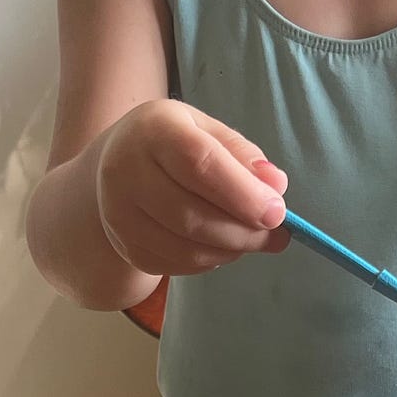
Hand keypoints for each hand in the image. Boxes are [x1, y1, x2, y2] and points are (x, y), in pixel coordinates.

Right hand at [95, 99, 289, 276]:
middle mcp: (125, 171)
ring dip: (231, 251)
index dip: (243, 194)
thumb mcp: (208, 132)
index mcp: (154, 130)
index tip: (276, 214)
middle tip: (275, 236)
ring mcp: (119, 214)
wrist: (119, 165)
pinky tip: (221, 246)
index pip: (200, 163)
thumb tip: (276, 187)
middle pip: (192, 216)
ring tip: (252, 239)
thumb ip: (243, 155)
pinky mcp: (125, 247)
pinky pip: (177, 266)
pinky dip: (210, 261)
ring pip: (186, 249)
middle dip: (243, 232)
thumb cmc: (173, 145)